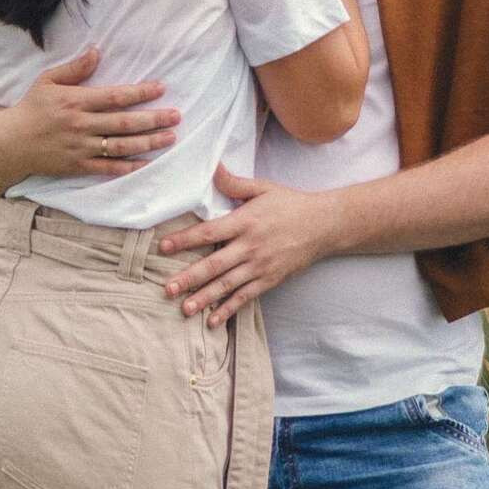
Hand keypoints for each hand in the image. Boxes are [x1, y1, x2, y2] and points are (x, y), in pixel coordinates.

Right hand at [4, 45, 181, 180]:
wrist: (9, 143)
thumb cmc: (30, 108)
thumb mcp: (47, 81)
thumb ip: (74, 68)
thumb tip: (97, 50)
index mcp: (74, 101)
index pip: (115, 96)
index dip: (140, 92)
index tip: (161, 88)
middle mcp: (80, 125)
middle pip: (124, 122)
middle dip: (153, 119)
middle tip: (176, 115)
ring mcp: (79, 147)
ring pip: (120, 146)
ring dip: (147, 142)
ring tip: (170, 137)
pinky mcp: (76, 166)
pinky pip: (106, 168)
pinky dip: (127, 167)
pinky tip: (146, 163)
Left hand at [158, 166, 340, 322]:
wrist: (325, 225)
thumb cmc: (291, 205)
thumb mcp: (264, 188)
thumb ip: (235, 183)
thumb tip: (213, 167)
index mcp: (245, 222)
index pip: (209, 232)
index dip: (185, 240)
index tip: (163, 247)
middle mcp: (251, 246)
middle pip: (214, 264)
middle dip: (189, 278)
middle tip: (167, 289)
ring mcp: (260, 266)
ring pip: (227, 285)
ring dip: (204, 298)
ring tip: (184, 309)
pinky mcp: (270, 280)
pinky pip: (245, 297)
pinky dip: (228, 310)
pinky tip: (212, 321)